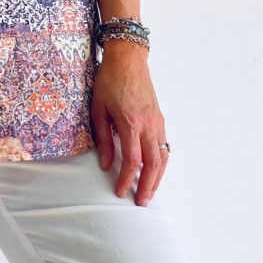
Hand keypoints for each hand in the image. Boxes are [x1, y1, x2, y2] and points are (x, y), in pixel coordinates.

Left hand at [90, 43, 168, 205]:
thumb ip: (102, 138)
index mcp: (130, 123)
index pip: (132, 160)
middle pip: (153, 164)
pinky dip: (161, 163)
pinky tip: (155, 171)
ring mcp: (157, 122)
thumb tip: (105, 164)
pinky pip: (164, 146)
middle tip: (142, 203)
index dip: (126, 179)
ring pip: (163, 157)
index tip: (121, 192)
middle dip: (148, 186)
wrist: (128, 59)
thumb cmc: (109, 81)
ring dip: (158, 178)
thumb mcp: (98, 109)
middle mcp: (148, 125)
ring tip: (150, 193)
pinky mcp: (160, 119)